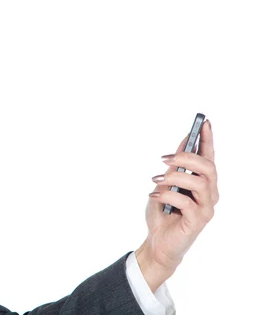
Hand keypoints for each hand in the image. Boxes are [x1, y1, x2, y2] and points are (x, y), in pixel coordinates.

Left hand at [136, 119, 217, 291]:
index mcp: (202, 182)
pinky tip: (154, 196)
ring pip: (199, 182)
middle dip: (186, 157)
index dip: (208, 139)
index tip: (204, 122)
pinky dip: (167, 195)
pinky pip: (186, 202)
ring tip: (157, 180)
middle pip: (208, 167)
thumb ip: (176, 166)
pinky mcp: (198, 221)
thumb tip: (184, 142)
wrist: (156, 242)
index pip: (209, 157)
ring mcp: (206, 208)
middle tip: (165, 158)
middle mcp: (209, 193)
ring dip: (174, 176)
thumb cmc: (162, 213)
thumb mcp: (165, 184)